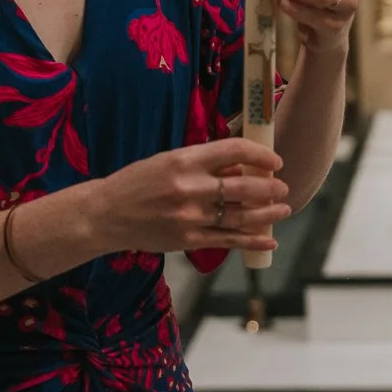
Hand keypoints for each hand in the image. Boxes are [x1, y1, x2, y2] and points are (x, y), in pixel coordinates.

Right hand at [91, 138, 288, 255]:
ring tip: (284, 209)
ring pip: (241, 216)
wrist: (107, 214)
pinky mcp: (188, 240)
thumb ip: (203, 163)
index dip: (260, 154)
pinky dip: (253, 241)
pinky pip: (228, 241)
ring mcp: (190, 217)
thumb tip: (241, 168)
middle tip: (282, 187)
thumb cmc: (137, 183)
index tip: (274, 160)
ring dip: (268, 214)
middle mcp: (190, 187)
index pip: (234, 150)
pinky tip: (270, 239)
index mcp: (184, 160)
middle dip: (270, 187)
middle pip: (244, 187)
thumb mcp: (168, 161)